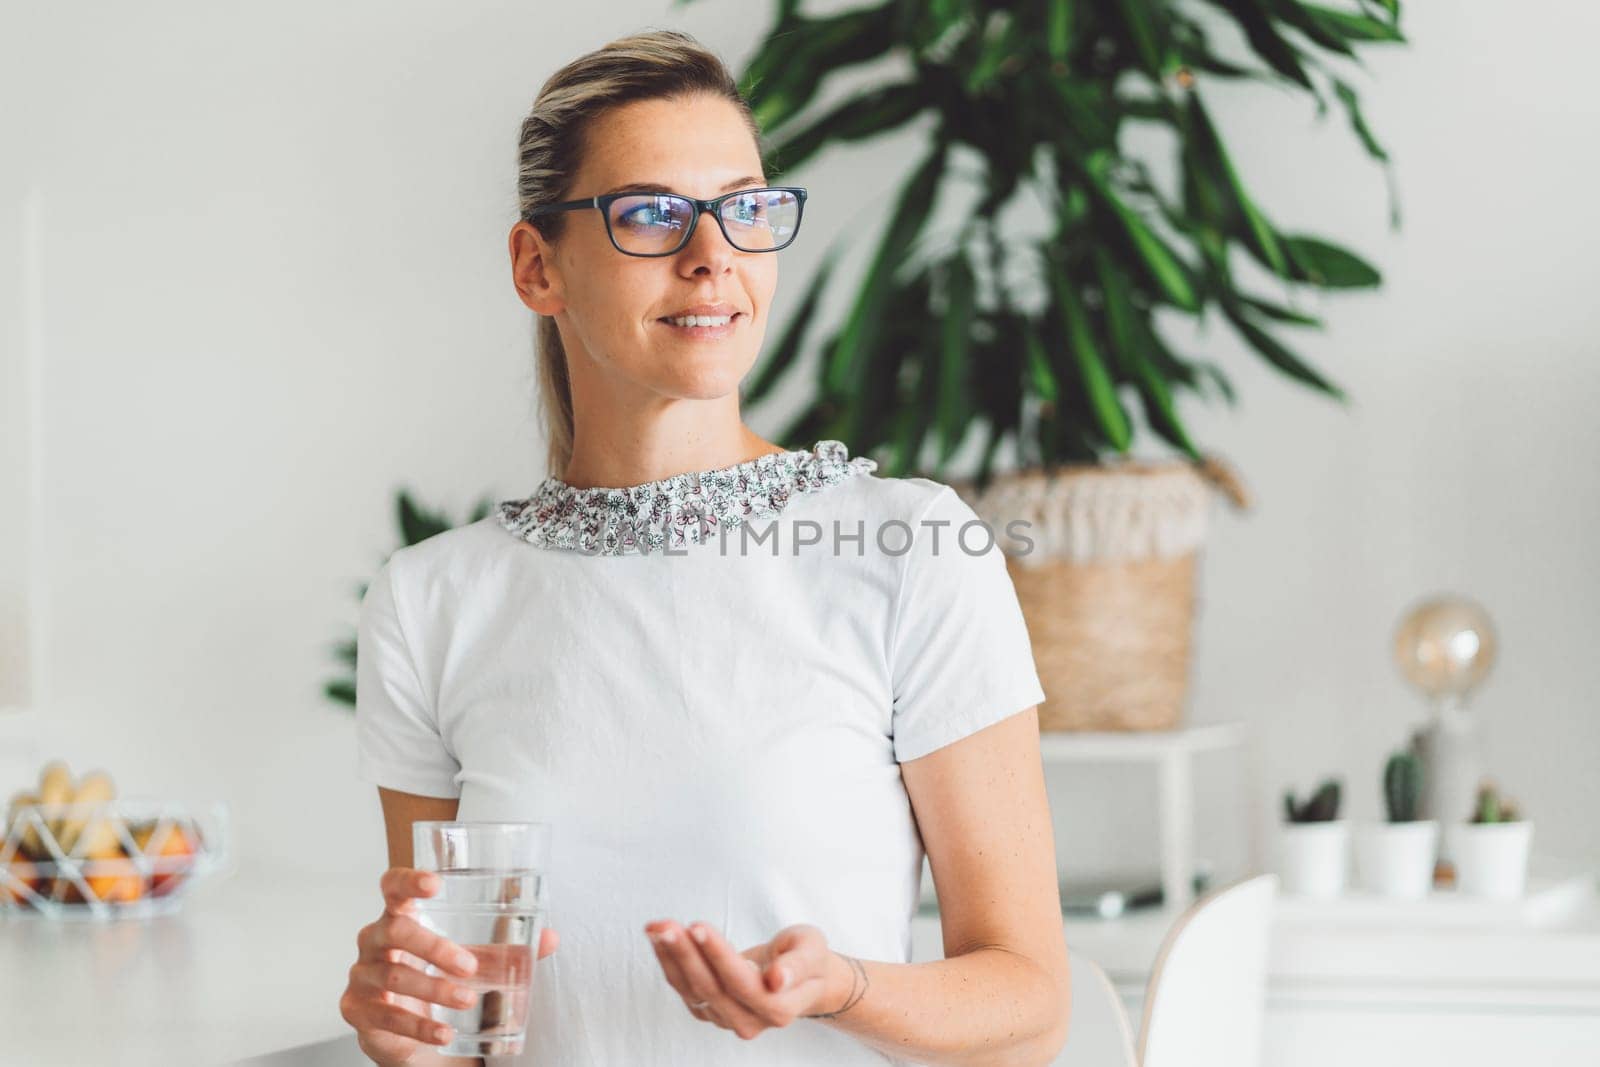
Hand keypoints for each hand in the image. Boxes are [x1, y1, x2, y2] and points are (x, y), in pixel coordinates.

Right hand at [340, 866, 559, 1065]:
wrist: (408, 1033)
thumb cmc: (436, 980)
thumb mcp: (469, 961)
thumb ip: (505, 949)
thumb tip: (550, 938)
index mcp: (399, 917)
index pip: (392, 887)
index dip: (409, 881)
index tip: (435, 883)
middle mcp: (374, 941)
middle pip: (395, 931)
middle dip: (434, 946)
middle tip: (469, 965)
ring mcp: (362, 977)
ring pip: (394, 977)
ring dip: (434, 989)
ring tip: (468, 999)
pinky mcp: (358, 1012)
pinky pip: (387, 1018)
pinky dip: (420, 1028)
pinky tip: (445, 1034)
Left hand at [644, 919, 843, 1039]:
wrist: (800, 976)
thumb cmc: (808, 958)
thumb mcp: (812, 950)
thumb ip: (797, 965)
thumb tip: (777, 979)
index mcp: (778, 1009)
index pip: (741, 984)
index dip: (718, 956)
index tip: (699, 926)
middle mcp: (749, 1021)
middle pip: (710, 989)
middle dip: (686, 955)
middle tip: (667, 925)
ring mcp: (725, 1018)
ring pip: (691, 990)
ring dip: (670, 956)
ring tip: (656, 926)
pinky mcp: (708, 1009)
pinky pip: (683, 987)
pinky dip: (668, 961)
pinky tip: (658, 936)